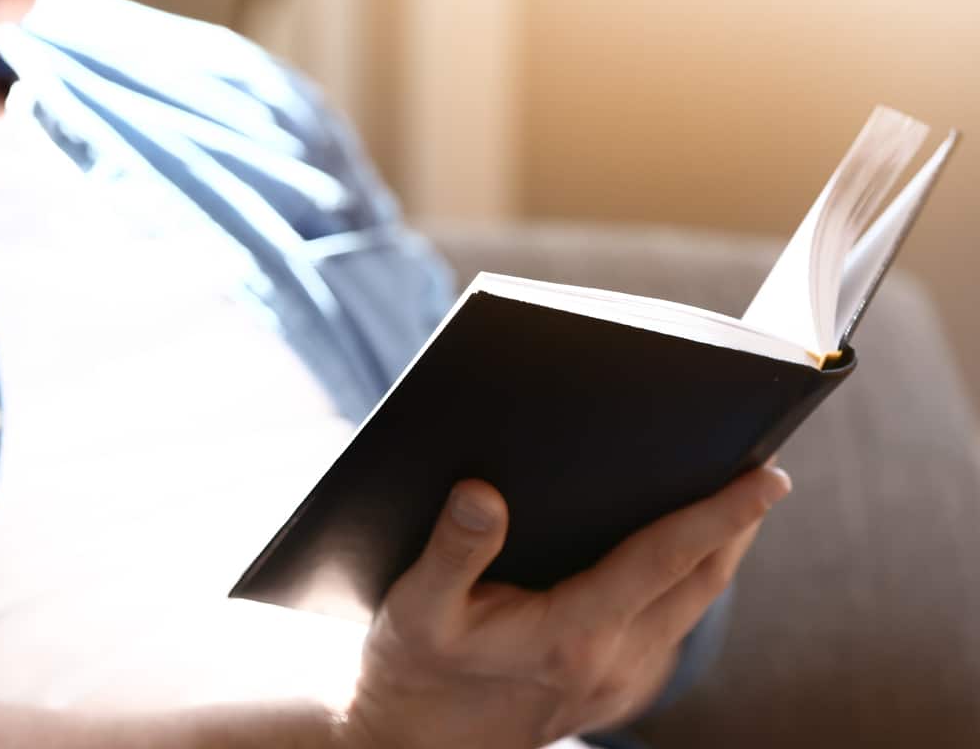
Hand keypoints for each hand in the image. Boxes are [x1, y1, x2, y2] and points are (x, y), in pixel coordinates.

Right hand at [342, 466, 790, 748]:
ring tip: (736, 496)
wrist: (413, 744)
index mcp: (571, 636)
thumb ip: (454, 550)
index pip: (665, 561)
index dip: (721, 515)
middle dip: (740, 523)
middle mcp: (611, 664)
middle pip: (701, 581)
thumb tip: (481, 492)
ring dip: (722, 552)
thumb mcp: (417, 607)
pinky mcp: (616, 690)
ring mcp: (620, 683)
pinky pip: (672, 627)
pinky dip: (691, 582)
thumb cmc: (415, 670)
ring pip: (693, 606)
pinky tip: (681, 550)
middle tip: (764, 462)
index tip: (770, 477)